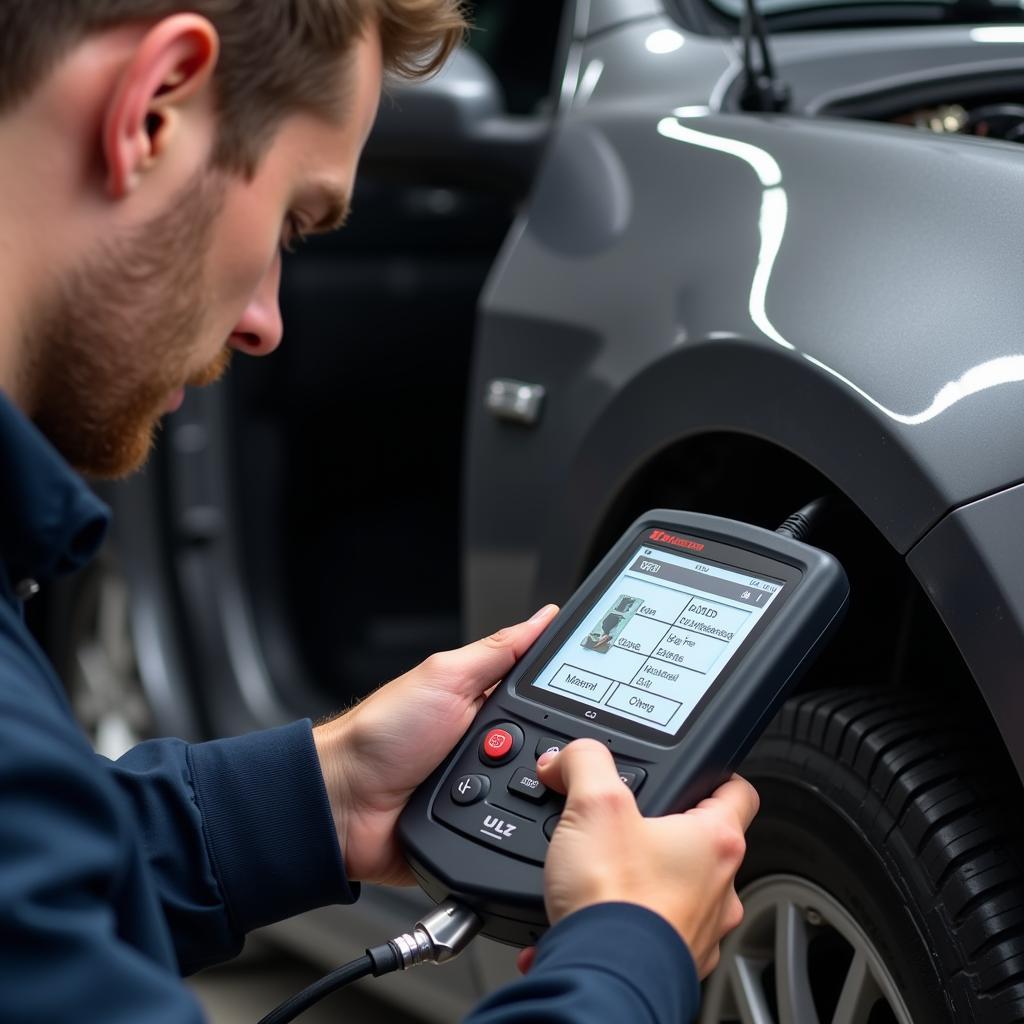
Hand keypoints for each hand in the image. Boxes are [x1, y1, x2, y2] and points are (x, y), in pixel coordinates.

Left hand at [313, 604, 558, 885]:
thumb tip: (542, 617)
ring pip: (539, 787)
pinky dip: (515, 821)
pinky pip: (518, 827)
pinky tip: (503, 812)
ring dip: (528, 785)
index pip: (542, 691)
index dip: (567, 693)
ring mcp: (487, 786)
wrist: (344, 804)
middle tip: (518, 743)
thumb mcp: (445, 677)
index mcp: (483, 699)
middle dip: (545, 746)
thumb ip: (497, 651)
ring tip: (499, 778)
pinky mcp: (481, 827)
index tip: (596, 694)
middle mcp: (490, 743)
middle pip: (549, 742)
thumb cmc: (381, 733)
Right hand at [534, 739, 758, 977]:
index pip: (739, 792)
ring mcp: (699, 932)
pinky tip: (588, 916)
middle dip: (664, 833)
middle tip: (627, 826)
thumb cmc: (614, 899)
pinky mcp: (671, 965)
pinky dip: (624, 923)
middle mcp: (720, 890)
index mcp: (715, 841)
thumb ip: (585, 763)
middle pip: (703, 844)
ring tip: (601, 875)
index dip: (717, 775)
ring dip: (645, 882)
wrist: (601, 977)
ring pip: (679, 892)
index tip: (699, 773)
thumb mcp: (594, 804)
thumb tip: (568, 757)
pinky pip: (652, 933)